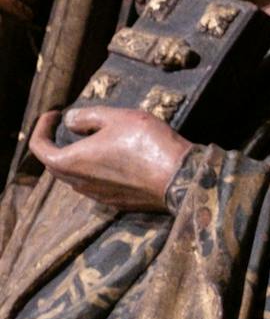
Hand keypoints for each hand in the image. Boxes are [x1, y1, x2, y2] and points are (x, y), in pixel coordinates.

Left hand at [30, 106, 192, 211]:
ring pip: (76, 177)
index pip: (39, 148)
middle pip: (56, 165)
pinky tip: (113, 161)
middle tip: (69, 129)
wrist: (181, 177)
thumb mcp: (117, 118)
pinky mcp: (117, 202)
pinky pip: (96, 186)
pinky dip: (95, 172)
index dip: (41, 128)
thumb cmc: (147, 143)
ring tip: (92, 143)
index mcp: (71, 162)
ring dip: (77, 160)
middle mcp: (79, 183)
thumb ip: (87, 116)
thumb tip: (70, 120)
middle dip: (57, 145)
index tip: (53, 115)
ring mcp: (98, 196)